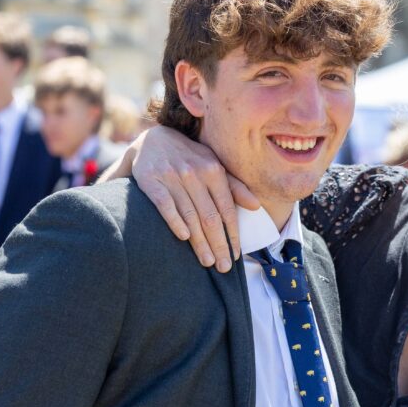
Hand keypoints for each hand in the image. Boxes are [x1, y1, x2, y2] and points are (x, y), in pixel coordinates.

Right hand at [130, 127, 258, 271]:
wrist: (153, 139)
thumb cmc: (190, 158)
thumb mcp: (213, 165)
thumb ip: (234, 186)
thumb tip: (256, 206)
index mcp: (213, 171)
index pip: (227, 209)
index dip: (233, 234)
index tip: (236, 255)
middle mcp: (194, 173)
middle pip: (210, 217)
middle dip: (219, 244)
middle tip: (224, 267)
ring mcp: (172, 177)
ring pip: (190, 216)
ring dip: (200, 242)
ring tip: (208, 261)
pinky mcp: (151, 181)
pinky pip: (165, 205)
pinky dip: (175, 222)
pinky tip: (184, 238)